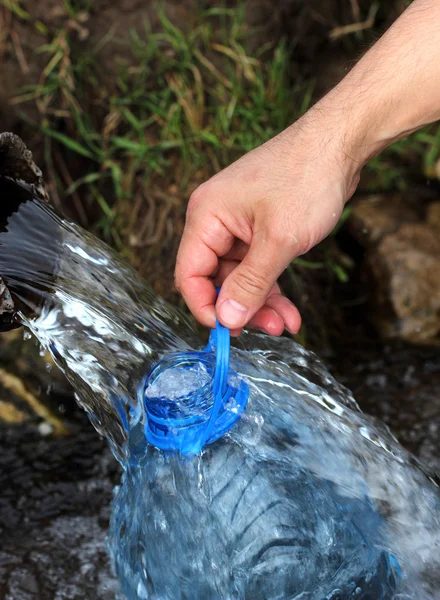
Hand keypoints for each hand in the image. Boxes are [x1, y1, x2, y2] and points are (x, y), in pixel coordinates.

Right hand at [175, 109, 360, 335]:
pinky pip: (257, 265)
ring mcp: (238, 223)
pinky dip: (271, 287)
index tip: (229, 332)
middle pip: (215, 278)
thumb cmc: (307, 178)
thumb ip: (250, 284)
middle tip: (268, 329)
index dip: (205, 307)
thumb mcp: (278, 240)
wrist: (339, 144)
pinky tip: (288, 309)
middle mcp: (215, 220)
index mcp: (206, 216)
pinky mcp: (258, 227)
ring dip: (261, 302)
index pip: (189, 274)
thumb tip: (226, 319)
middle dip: (241, 307)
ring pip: (240, 276)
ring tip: (285, 323)